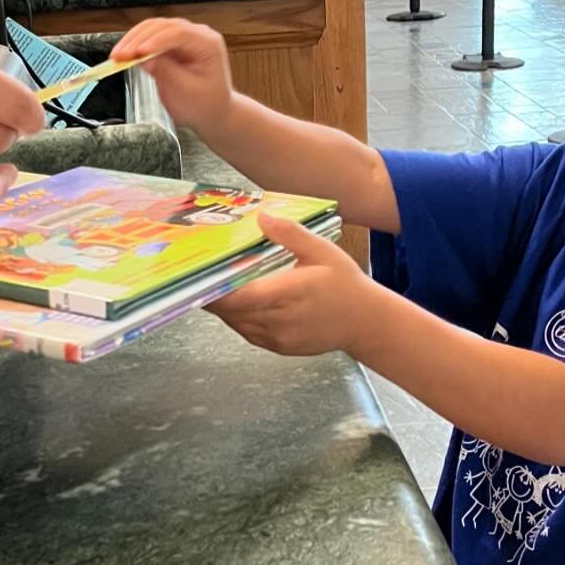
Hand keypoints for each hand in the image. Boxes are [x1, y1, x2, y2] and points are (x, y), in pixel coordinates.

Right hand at [111, 18, 233, 133]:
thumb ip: (166, 72)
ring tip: (117, 55)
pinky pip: (149, 38)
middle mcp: (196, 34)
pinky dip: (135, 45)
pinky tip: (124, 55)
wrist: (212, 112)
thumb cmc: (205, 104)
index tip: (137, 53)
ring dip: (133, 40)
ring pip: (152, 29)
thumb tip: (144, 58)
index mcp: (207, 43)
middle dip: (138, 40)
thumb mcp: (186, 92)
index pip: (178, 33)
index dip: (155, 41)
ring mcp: (182, 38)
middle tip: (120, 55)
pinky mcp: (170, 45)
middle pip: (162, 27)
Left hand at [211, 215, 372, 356]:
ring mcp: (279, 338)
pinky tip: (236, 303)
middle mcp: (281, 320)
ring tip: (213, 287)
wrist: (365, 322)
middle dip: (214, 296)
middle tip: (198, 277)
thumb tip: (262, 216)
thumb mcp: (322, 251)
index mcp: (290, 293)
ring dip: (224, 308)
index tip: (200, 277)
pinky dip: (238, 319)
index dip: (217, 291)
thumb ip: (290, 234)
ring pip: (237, 324)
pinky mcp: (279, 347)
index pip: (242, 297)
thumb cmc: (345, 284)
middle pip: (233, 312)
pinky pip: (248, 333)